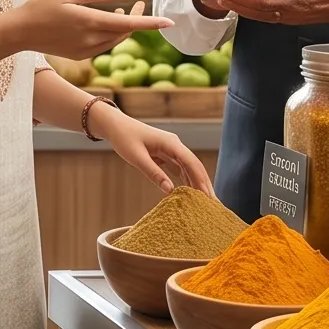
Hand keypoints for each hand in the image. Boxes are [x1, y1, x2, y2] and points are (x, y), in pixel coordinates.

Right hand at [3, 0, 169, 58]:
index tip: (169, 22)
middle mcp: (91, 39)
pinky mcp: (79, 55)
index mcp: (90, 22)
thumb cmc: (40, 8)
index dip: (150, 23)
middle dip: (136, 20)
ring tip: (121, 12)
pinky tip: (105, 23)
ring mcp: (85, 50)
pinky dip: (110, 35)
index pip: (128, 24)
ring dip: (123, 28)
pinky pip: (103, 45)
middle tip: (140, 4)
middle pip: (124, 32)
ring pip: (115, 40)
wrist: (18, 33)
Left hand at [96, 103, 215, 190]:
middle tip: (214, 204)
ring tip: (205, 202)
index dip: (201, 180)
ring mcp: (172, 149)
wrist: (115, 125)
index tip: (208, 196)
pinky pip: (180, 168)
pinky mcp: (166, 154)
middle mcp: (175, 145)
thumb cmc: (124, 138)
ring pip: (189, 168)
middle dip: (205, 184)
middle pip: (195, 166)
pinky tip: (191, 193)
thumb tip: (170, 191)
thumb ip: (153, 173)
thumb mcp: (137, 157)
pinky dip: (186, 180)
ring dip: (197, 183)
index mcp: (171, 143)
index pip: (192, 163)